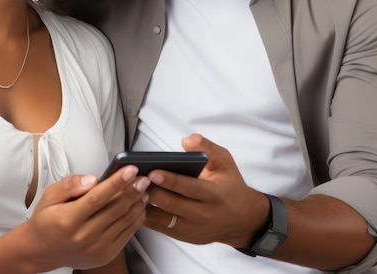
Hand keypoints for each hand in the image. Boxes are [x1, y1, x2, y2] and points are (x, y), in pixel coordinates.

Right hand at [23, 165, 149, 270]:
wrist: (42, 251)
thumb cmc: (47, 221)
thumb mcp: (50, 195)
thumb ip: (70, 184)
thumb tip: (93, 179)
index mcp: (69, 219)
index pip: (98, 198)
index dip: (117, 183)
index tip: (130, 170)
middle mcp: (84, 236)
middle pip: (115, 209)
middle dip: (132, 190)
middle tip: (143, 177)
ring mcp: (96, 248)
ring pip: (124, 221)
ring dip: (137, 203)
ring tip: (144, 188)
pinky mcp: (105, 255)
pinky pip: (127, 234)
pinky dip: (136, 218)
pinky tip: (138, 205)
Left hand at [143, 134, 267, 247]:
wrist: (243, 219)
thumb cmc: (230, 185)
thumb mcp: (225, 161)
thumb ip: (206, 147)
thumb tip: (186, 140)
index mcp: (214, 194)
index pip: (189, 188)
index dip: (170, 180)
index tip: (153, 171)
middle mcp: (204, 214)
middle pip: (172, 204)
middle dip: (152, 191)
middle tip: (135, 179)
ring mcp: (193, 228)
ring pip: (164, 219)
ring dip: (146, 205)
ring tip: (133, 190)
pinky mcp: (185, 236)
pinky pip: (161, 228)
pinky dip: (148, 216)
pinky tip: (137, 202)